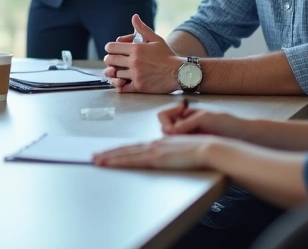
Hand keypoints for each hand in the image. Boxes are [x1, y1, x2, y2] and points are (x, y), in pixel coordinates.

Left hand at [92, 136, 219, 170]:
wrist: (212, 148)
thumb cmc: (204, 151)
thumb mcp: (186, 152)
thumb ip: (177, 155)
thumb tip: (174, 160)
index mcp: (161, 144)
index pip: (137, 147)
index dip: (123, 150)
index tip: (111, 152)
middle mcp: (155, 145)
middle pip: (127, 149)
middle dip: (110, 153)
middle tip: (95, 156)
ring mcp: (154, 150)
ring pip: (125, 153)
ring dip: (109, 157)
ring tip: (96, 160)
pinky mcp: (156, 158)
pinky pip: (132, 159)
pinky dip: (117, 161)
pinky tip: (108, 163)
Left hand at [103, 14, 182, 93]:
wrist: (180, 72)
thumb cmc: (167, 55)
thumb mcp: (156, 39)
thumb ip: (142, 28)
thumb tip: (134, 17)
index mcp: (136, 49)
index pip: (111, 47)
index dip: (110, 49)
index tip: (112, 51)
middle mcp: (134, 61)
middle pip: (110, 60)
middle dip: (109, 60)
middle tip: (113, 61)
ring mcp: (136, 75)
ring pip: (115, 74)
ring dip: (115, 73)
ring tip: (118, 71)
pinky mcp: (139, 86)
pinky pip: (122, 88)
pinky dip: (120, 86)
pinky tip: (123, 82)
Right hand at [157, 101, 248, 138]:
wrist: (243, 135)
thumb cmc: (227, 122)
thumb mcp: (205, 118)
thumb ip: (187, 123)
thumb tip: (170, 132)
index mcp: (186, 112)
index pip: (164, 115)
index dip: (165, 122)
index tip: (172, 129)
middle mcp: (185, 122)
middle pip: (165, 127)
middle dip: (169, 131)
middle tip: (179, 136)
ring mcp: (189, 133)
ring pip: (171, 138)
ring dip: (175, 140)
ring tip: (186, 142)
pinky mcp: (194, 144)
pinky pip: (181, 145)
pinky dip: (181, 146)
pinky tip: (190, 147)